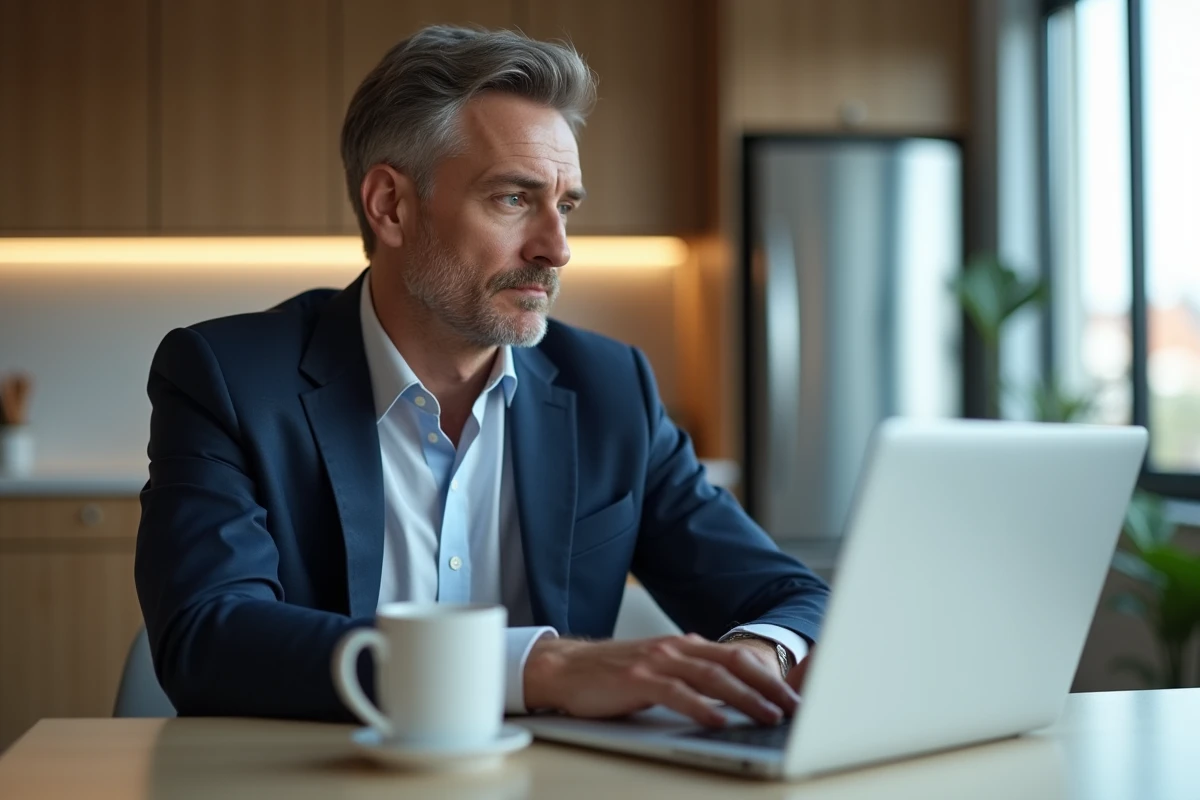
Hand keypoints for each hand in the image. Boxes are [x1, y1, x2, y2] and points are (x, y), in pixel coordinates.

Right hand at [523, 633, 800, 727]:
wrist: (565, 668)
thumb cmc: (613, 674)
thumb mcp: (659, 668)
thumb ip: (690, 672)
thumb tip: (726, 688)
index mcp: (684, 646)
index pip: (737, 656)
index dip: (769, 675)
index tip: (794, 696)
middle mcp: (675, 648)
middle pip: (733, 663)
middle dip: (768, 685)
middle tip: (795, 707)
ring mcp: (657, 662)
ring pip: (712, 677)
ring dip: (745, 698)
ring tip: (768, 715)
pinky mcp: (637, 679)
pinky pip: (677, 693)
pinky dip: (701, 707)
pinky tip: (718, 720)